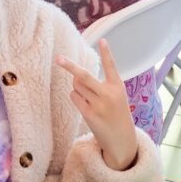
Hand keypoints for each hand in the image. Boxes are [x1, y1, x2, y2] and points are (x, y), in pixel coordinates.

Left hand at [60, 38, 138, 167]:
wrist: (122, 140)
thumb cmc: (117, 115)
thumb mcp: (117, 98)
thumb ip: (101, 85)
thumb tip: (76, 76)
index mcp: (118, 87)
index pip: (111, 66)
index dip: (107, 53)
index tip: (102, 40)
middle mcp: (108, 94)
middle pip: (83, 75)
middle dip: (69, 66)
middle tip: (58, 58)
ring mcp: (98, 104)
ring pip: (76, 86)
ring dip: (77, 87)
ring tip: (89, 97)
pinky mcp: (88, 114)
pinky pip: (74, 97)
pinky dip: (76, 97)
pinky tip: (85, 105)